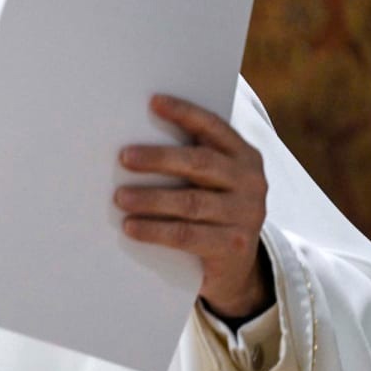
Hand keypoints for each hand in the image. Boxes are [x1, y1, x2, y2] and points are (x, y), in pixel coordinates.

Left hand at [114, 94, 271, 318]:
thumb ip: (190, 161)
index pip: (214, 127)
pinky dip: (155, 230)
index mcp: (244, 157)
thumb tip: (134, 141)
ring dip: (151, 199)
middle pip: (200, 163)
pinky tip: (130, 227)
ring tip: (119, 197)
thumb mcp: (210, 183)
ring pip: (191, 202)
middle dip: (159, 158)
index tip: (153, 102)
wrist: (236, 268)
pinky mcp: (233, 246)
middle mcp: (251, 182)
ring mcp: (246, 215)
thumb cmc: (211, 212)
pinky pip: (187, 235)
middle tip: (124, 157)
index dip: (185, 113)